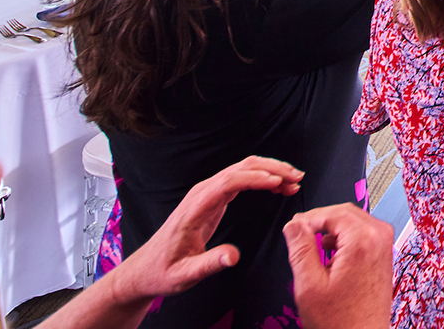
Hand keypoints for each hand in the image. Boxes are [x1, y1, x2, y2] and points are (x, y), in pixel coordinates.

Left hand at [106, 156, 303, 305]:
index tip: (279, 183)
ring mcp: (207, 194)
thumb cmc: (163, 272)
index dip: (255, 178)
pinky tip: (277, 188)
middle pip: (239, 168)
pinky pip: (240, 180)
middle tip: (297, 177)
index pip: (228, 182)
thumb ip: (209, 264)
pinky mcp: (212, 199)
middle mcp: (201, 194)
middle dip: (270, 168)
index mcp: (195, 208)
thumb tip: (233, 256)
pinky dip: (262, 179)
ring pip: (242, 170)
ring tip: (294, 181)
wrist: (146, 269)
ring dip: (270, 171)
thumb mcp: (185, 274)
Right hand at [285, 203, 393, 328]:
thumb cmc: (340, 322)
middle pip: (345, 212)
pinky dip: (343, 237)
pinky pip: (362, 233)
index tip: (292, 227)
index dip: (308, 217)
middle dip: (320, 220)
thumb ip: (300, 249)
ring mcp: (384, 246)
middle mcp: (379, 238)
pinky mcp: (383, 255)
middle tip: (298, 233)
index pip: (332, 212)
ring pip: (353, 221)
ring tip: (311, 245)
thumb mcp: (309, 285)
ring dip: (331, 228)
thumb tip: (294, 225)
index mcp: (363, 240)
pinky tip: (329, 252)